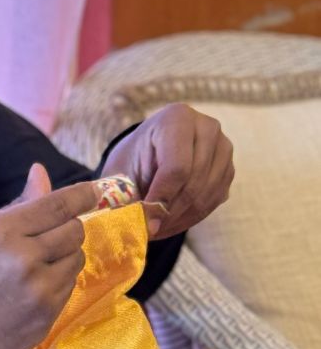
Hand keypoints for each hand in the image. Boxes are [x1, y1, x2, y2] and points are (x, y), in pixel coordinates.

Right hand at [0, 165, 96, 348]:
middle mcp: (25, 259)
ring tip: (36, 264)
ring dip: (64, 256)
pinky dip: (58, 282)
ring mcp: (38, 292)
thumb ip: (17, 205)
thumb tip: (42, 172)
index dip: (82, 195)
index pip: (58, 205)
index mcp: (2, 232)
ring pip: (77, 259)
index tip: (93, 191)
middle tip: (49, 235)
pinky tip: (32, 288)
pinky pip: (69, 287)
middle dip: (68, 228)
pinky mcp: (46, 318)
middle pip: (75, 231)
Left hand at [101, 103, 233, 239]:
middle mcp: (207, 128)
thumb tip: (134, 225)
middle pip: (194, 182)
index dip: (161, 200)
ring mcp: (224, 149)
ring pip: (206, 195)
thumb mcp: (120, 172)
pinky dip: (191, 218)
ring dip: (180, 219)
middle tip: (149, 231)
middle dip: (169, 213)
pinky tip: (170, 223)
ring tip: (156, 228)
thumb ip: (125, 194)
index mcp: (177, 118)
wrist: (150, 152)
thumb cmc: (132, 160)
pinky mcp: (228, 169)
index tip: (146, 224)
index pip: (176, 168)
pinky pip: (214, 201)